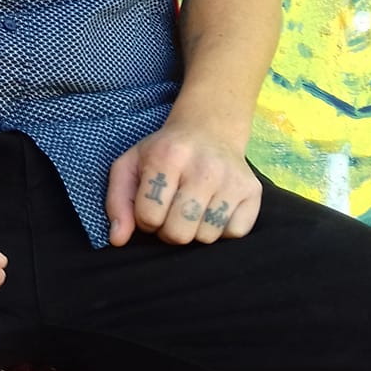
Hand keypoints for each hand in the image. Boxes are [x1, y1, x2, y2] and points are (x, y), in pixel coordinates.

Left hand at [106, 118, 261, 246]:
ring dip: (194, 231)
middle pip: (179, 233)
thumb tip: (117, 240)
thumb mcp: (129, 165)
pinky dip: (220, 229)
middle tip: (171, 212)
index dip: (145, 219)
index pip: (149, 216)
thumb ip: (117, 202)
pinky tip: (212, 209)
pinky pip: (234, 234)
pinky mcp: (253, 192)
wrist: (209, 130)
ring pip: (206, 238)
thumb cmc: (164, 152)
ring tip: (191, 209)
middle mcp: (203, 168)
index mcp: (167, 157)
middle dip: (168, 230)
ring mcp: (232, 180)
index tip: (150, 205)